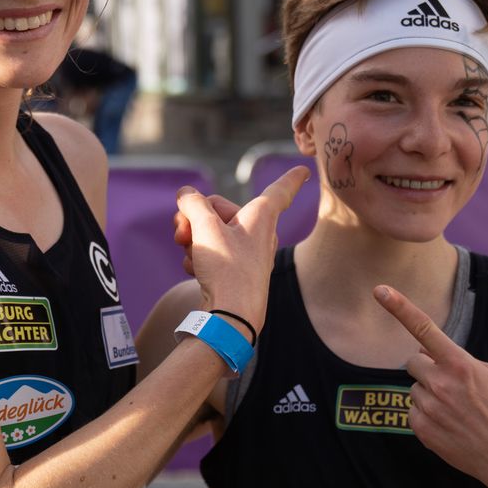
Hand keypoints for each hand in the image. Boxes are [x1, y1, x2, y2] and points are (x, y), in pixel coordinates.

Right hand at [176, 167, 308, 332]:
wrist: (231, 317)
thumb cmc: (227, 270)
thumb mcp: (205, 228)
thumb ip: (192, 204)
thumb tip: (186, 195)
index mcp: (261, 215)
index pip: (280, 190)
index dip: (291, 178)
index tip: (306, 169)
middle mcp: (258, 232)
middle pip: (220, 210)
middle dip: (194, 218)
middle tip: (181, 233)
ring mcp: (246, 252)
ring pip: (210, 232)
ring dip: (194, 241)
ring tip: (194, 257)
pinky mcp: (234, 270)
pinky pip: (211, 253)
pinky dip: (199, 259)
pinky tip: (196, 272)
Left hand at [373, 284, 487, 487]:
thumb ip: (460, 360)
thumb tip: (431, 353)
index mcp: (460, 364)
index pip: (424, 329)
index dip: (400, 307)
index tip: (380, 290)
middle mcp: (440, 383)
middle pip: (413, 362)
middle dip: (426, 368)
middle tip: (449, 385)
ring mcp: (429, 408)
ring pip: (414, 389)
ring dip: (429, 395)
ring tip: (456, 412)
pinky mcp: (421, 430)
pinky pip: (413, 412)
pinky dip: (426, 416)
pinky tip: (449, 426)